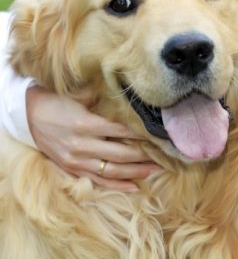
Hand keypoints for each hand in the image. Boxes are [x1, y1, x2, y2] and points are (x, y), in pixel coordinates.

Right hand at [26, 86, 160, 191]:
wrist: (28, 116)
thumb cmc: (58, 102)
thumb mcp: (80, 96)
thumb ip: (103, 99)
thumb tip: (130, 99)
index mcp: (86, 124)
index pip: (122, 132)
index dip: (142, 134)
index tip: (159, 134)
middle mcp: (82, 145)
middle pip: (121, 154)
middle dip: (145, 156)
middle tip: (164, 155)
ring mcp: (76, 160)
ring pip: (112, 171)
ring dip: (136, 172)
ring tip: (155, 169)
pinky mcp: (72, 169)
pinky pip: (98, 181)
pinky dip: (118, 185)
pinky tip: (135, 186)